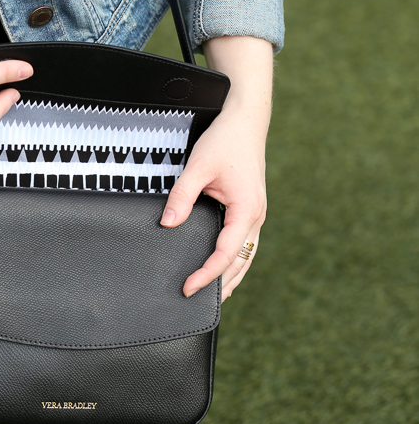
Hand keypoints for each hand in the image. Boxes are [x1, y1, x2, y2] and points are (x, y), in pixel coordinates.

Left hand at [160, 105, 265, 301]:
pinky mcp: (251, 207)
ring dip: (232, 276)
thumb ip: (182, 196)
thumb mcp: (198, 167)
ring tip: (214, 297)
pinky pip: (245, 242)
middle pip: (241, 262)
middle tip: (197, 302)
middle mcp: (256, 216)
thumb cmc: (225, 140)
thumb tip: (167, 224)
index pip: (226, 253)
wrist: (246, 121)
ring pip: (247, 255)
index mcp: (246, 209)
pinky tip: (224, 266)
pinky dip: (236, 259)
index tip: (188, 287)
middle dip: (222, 284)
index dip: (206, 274)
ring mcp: (256, 213)